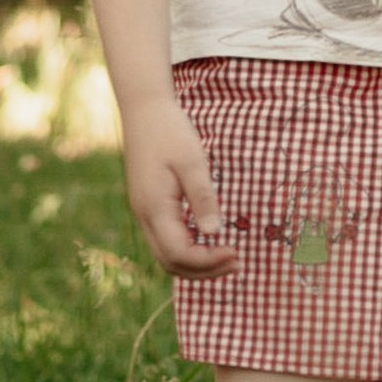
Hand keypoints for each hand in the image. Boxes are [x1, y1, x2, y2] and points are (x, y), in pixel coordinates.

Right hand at [119, 95, 237, 278]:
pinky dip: (187, 250)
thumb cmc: (170, 131)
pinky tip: (208, 240)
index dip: (209, 261)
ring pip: (166, 255)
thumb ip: (203, 196)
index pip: (180, 253)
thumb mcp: (192, 161)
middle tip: (237, 262)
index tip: (237, 253)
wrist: (144, 110)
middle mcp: (145, 215)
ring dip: (195, 264)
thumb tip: (216, 232)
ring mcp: (144, 212)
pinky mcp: (148, 205)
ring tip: (226, 257)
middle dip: (204, 270)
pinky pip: (165, 240)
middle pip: (171, 263)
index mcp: (154, 207)